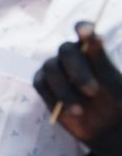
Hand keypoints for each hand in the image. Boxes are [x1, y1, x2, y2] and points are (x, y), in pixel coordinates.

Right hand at [34, 22, 121, 155]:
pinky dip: (53, 97)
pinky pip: (40, 84)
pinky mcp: (44, 84)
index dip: (83, 28)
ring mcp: (55, 69)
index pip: (84, 30)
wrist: (106, 127)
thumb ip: (101, 60)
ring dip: (65, 90)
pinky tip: (68, 111)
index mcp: (90, 49)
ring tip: (79, 111)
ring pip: (51, 68)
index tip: (86, 32)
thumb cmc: (114, 101)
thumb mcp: (112, 83)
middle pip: (65, 50)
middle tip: (93, 91)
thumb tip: (95, 36)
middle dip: (77, 70)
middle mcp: (71, 55)